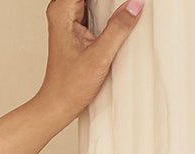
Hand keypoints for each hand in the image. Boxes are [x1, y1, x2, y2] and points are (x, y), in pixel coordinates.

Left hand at [35, 0, 144, 120]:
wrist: (59, 102)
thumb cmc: (69, 85)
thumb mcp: (99, 56)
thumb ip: (118, 28)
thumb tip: (134, 5)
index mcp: (61, 12)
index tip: (124, 1)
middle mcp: (62, 13)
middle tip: (131, 4)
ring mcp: (69, 20)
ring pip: (92, 0)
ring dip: (109, 2)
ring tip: (128, 7)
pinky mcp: (77, 28)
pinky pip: (94, 8)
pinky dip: (108, 8)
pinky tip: (121, 13)